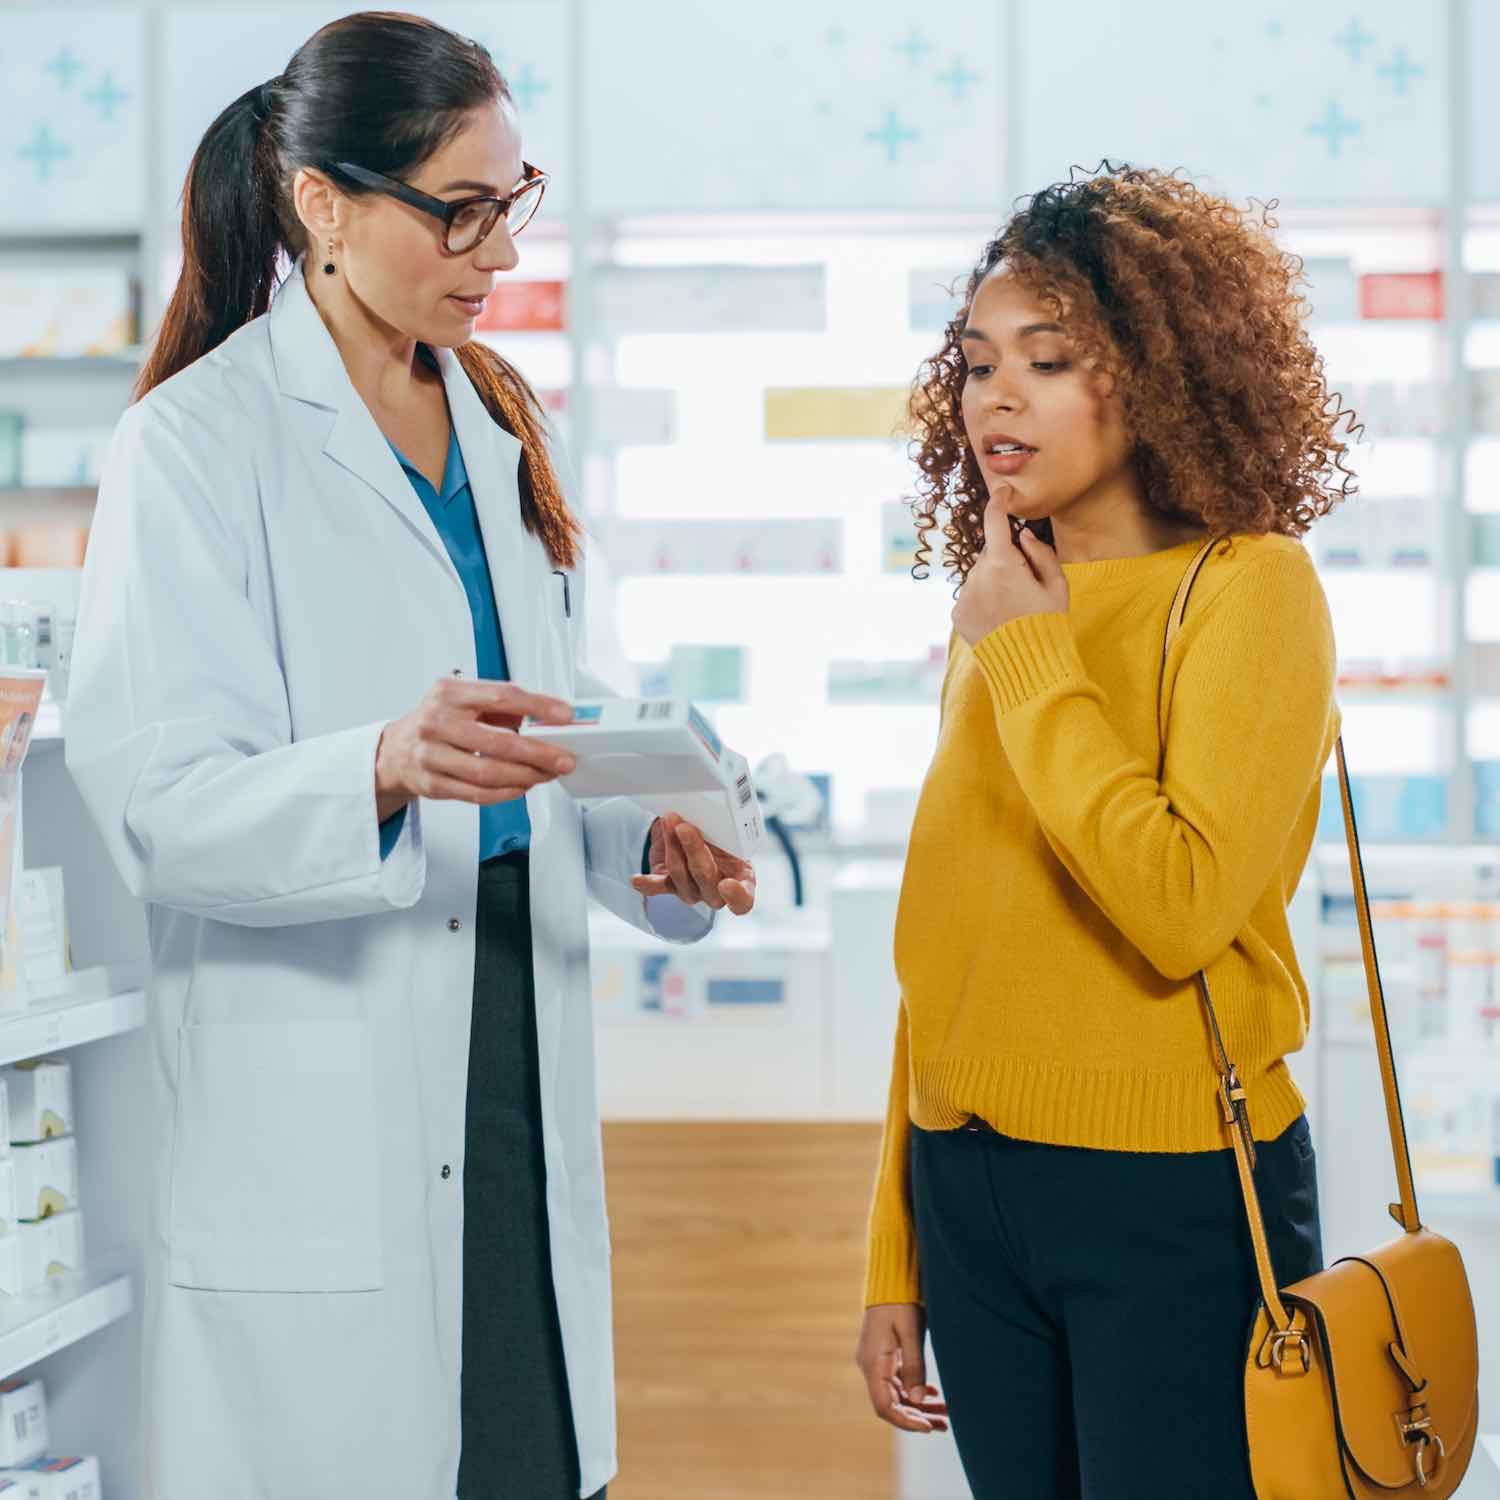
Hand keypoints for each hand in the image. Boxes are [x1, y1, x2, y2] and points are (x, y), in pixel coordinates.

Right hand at [375, 678, 576, 819]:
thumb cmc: (439, 722)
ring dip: (526, 776)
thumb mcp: (463, 699)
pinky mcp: (432, 784)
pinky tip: (523, 786)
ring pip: (489, 772)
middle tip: (564, 758)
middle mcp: (436, 722)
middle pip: (499, 741)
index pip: (502, 696)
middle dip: (539, 753)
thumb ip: (501, 706)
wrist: (395, 750)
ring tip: (547, 774)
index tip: (565, 715)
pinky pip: (477, 794)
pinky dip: (507, 792)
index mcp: (449, 693)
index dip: (538, 706)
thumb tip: (548, 718)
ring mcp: (431, 755)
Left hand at [631, 812, 755, 914]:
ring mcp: (692, 891)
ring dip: (672, 847)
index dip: (736, 896)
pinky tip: (637, 880)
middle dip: (694, 852)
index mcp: (742, 879)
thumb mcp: (731, 829)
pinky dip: (647, 883)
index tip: (727, 884)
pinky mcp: (670, 885)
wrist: (700, 830)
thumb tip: (713, 812)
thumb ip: (727, 829)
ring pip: (680, 876)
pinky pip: (657, 887)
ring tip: (669, 821)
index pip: (743, 901)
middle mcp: (716, 891)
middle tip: (685, 828)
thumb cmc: (723, 832)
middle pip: (706, 881)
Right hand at [855, 1304, 948, 1433]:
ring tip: (945, 1417)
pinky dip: (915, 1391)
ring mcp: (877, 1362)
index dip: (906, 1421)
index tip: (928, 1428)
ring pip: (898, 1395)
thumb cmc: (900, 1301)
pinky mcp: (884, 1357)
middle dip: (918, 1418)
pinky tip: (933, 1394)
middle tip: (944, 1425)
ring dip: (919, 1407)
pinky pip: (899, 1382)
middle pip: (893, 1404)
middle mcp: (871, 1367)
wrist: (890, 1280)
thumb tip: (918, 1400)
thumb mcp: (911, 1332)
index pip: (885, 1406)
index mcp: (874, 1363)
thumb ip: (914, 1366)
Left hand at [951, 488, 1068, 646]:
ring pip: (979, 576)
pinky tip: (998, 618)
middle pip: (990, 554)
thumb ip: (1041, 554)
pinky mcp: (957, 614)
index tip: (1002, 491)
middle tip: (1025, 586)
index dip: (999, 503)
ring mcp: (964, 595)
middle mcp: (977, 576)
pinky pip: (970, 596)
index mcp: (1003, 564)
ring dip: (993, 581)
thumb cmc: (1049, 623)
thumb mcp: (1057, 586)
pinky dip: (982, 600)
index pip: (996, 522)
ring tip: (1012, 609)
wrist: (1027, 665)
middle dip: (1005, 559)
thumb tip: (1023, 535)